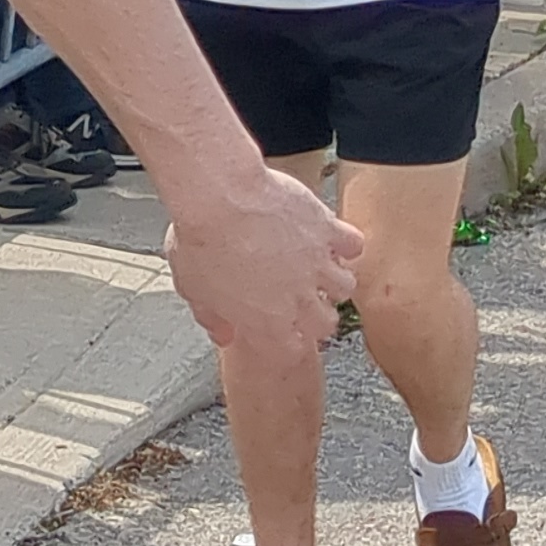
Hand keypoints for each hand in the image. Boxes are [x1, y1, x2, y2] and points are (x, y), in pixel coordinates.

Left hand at [164, 162, 361, 356]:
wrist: (221, 197)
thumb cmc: (202, 239)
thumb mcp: (192, 287)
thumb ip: (211, 317)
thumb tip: (222, 334)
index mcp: (266, 321)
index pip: (292, 349)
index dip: (288, 341)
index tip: (283, 332)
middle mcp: (299, 299)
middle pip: (326, 323)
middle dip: (316, 315)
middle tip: (304, 301)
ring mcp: (317, 264)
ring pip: (345, 286)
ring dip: (333, 279)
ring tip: (319, 268)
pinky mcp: (327, 230)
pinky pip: (353, 244)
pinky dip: (345, 242)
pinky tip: (330, 237)